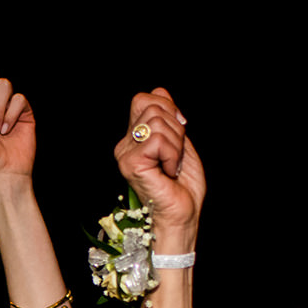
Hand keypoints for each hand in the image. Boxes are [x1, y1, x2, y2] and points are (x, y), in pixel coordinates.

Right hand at [114, 88, 204, 239]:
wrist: (182, 215)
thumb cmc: (182, 187)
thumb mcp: (180, 142)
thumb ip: (169, 117)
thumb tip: (159, 91)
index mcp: (134, 138)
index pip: (144, 99)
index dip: (168, 107)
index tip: (179, 132)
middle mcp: (125, 145)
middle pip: (153, 107)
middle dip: (176, 129)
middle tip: (176, 156)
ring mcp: (125, 154)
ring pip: (158, 123)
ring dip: (176, 146)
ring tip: (172, 167)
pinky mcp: (131, 164)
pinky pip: (159, 141)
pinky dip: (173, 156)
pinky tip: (168, 173)